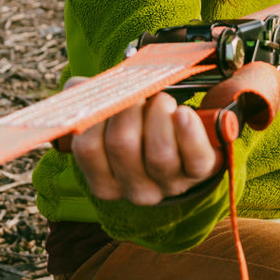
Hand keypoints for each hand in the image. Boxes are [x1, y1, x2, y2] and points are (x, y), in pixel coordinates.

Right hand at [65, 78, 222, 205]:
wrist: (183, 141)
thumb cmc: (139, 123)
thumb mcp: (107, 114)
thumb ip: (86, 98)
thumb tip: (80, 88)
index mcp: (104, 181)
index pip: (87, 148)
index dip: (97, 114)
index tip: (110, 97)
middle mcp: (134, 190)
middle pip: (122, 146)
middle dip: (130, 108)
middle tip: (140, 94)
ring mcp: (168, 185)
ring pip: (159, 153)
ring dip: (158, 115)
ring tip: (163, 102)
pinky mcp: (198, 174)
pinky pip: (194, 157)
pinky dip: (189, 132)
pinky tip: (183, 114)